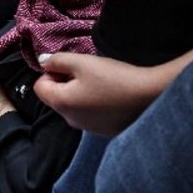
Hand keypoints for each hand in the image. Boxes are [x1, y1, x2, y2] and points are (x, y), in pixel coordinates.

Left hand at [32, 52, 163, 135]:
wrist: (151, 96)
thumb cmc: (115, 77)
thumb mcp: (83, 62)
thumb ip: (58, 60)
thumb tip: (42, 62)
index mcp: (61, 103)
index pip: (40, 87)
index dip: (52, 72)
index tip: (71, 66)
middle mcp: (70, 120)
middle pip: (57, 97)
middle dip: (66, 82)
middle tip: (88, 72)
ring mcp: (88, 129)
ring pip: (74, 106)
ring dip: (81, 93)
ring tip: (102, 83)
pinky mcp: (105, 131)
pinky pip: (91, 115)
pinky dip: (95, 104)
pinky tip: (112, 96)